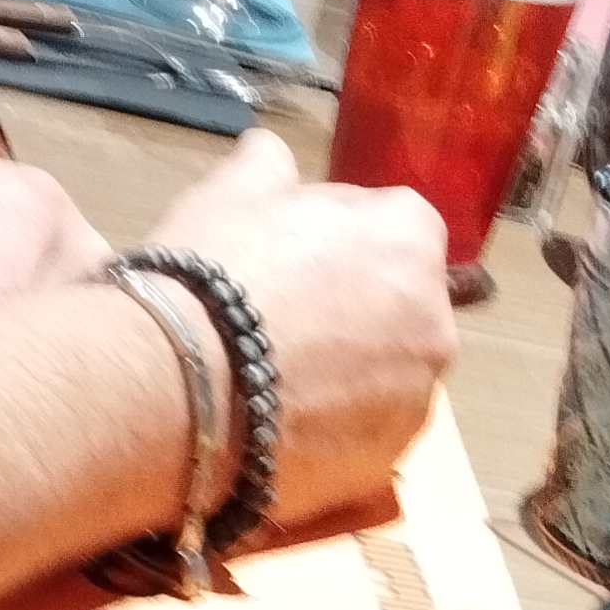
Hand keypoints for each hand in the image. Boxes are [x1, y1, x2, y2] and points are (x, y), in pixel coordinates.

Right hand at [155, 131, 456, 530]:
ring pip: (389, 374)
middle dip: (359, 310)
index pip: (398, 228)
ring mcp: (417, 397)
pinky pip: (367, 433)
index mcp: (408, 238)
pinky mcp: (388, 459)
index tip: (297, 262)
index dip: (345, 242)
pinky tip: (279, 425)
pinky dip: (337, 428)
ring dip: (351, 373)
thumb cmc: (209, 277)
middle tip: (284, 324)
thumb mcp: (230, 193)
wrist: (175, 391)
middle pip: (403, 305)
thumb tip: (272, 151)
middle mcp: (434, 318)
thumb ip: (267, 165)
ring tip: (276, 381)